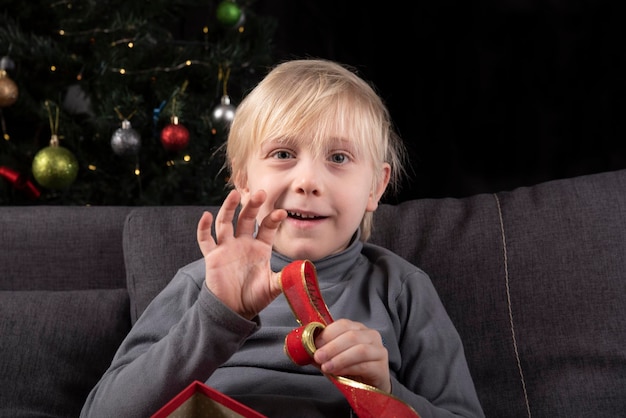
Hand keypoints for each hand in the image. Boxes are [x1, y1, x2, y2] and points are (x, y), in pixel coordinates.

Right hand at [196, 189, 286, 319]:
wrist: (235, 311)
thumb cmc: (255, 298)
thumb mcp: (273, 287)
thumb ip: (286, 278)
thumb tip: (304, 270)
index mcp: (260, 248)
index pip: (267, 228)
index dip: (273, 219)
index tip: (282, 213)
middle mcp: (243, 243)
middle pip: (246, 219)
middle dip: (253, 206)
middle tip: (260, 193)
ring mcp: (227, 248)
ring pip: (226, 222)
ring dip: (229, 208)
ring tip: (234, 194)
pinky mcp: (213, 257)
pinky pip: (206, 240)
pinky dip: (203, 228)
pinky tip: (205, 216)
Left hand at [313, 318, 390, 392]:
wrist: (371, 387)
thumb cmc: (351, 368)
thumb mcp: (334, 357)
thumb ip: (323, 351)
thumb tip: (306, 350)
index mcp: (358, 328)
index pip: (343, 324)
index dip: (327, 333)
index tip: (314, 344)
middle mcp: (371, 336)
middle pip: (351, 336)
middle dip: (331, 347)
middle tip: (318, 357)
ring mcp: (379, 350)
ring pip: (359, 350)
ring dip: (339, 358)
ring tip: (326, 367)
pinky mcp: (382, 367)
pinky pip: (365, 365)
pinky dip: (348, 368)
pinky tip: (338, 372)